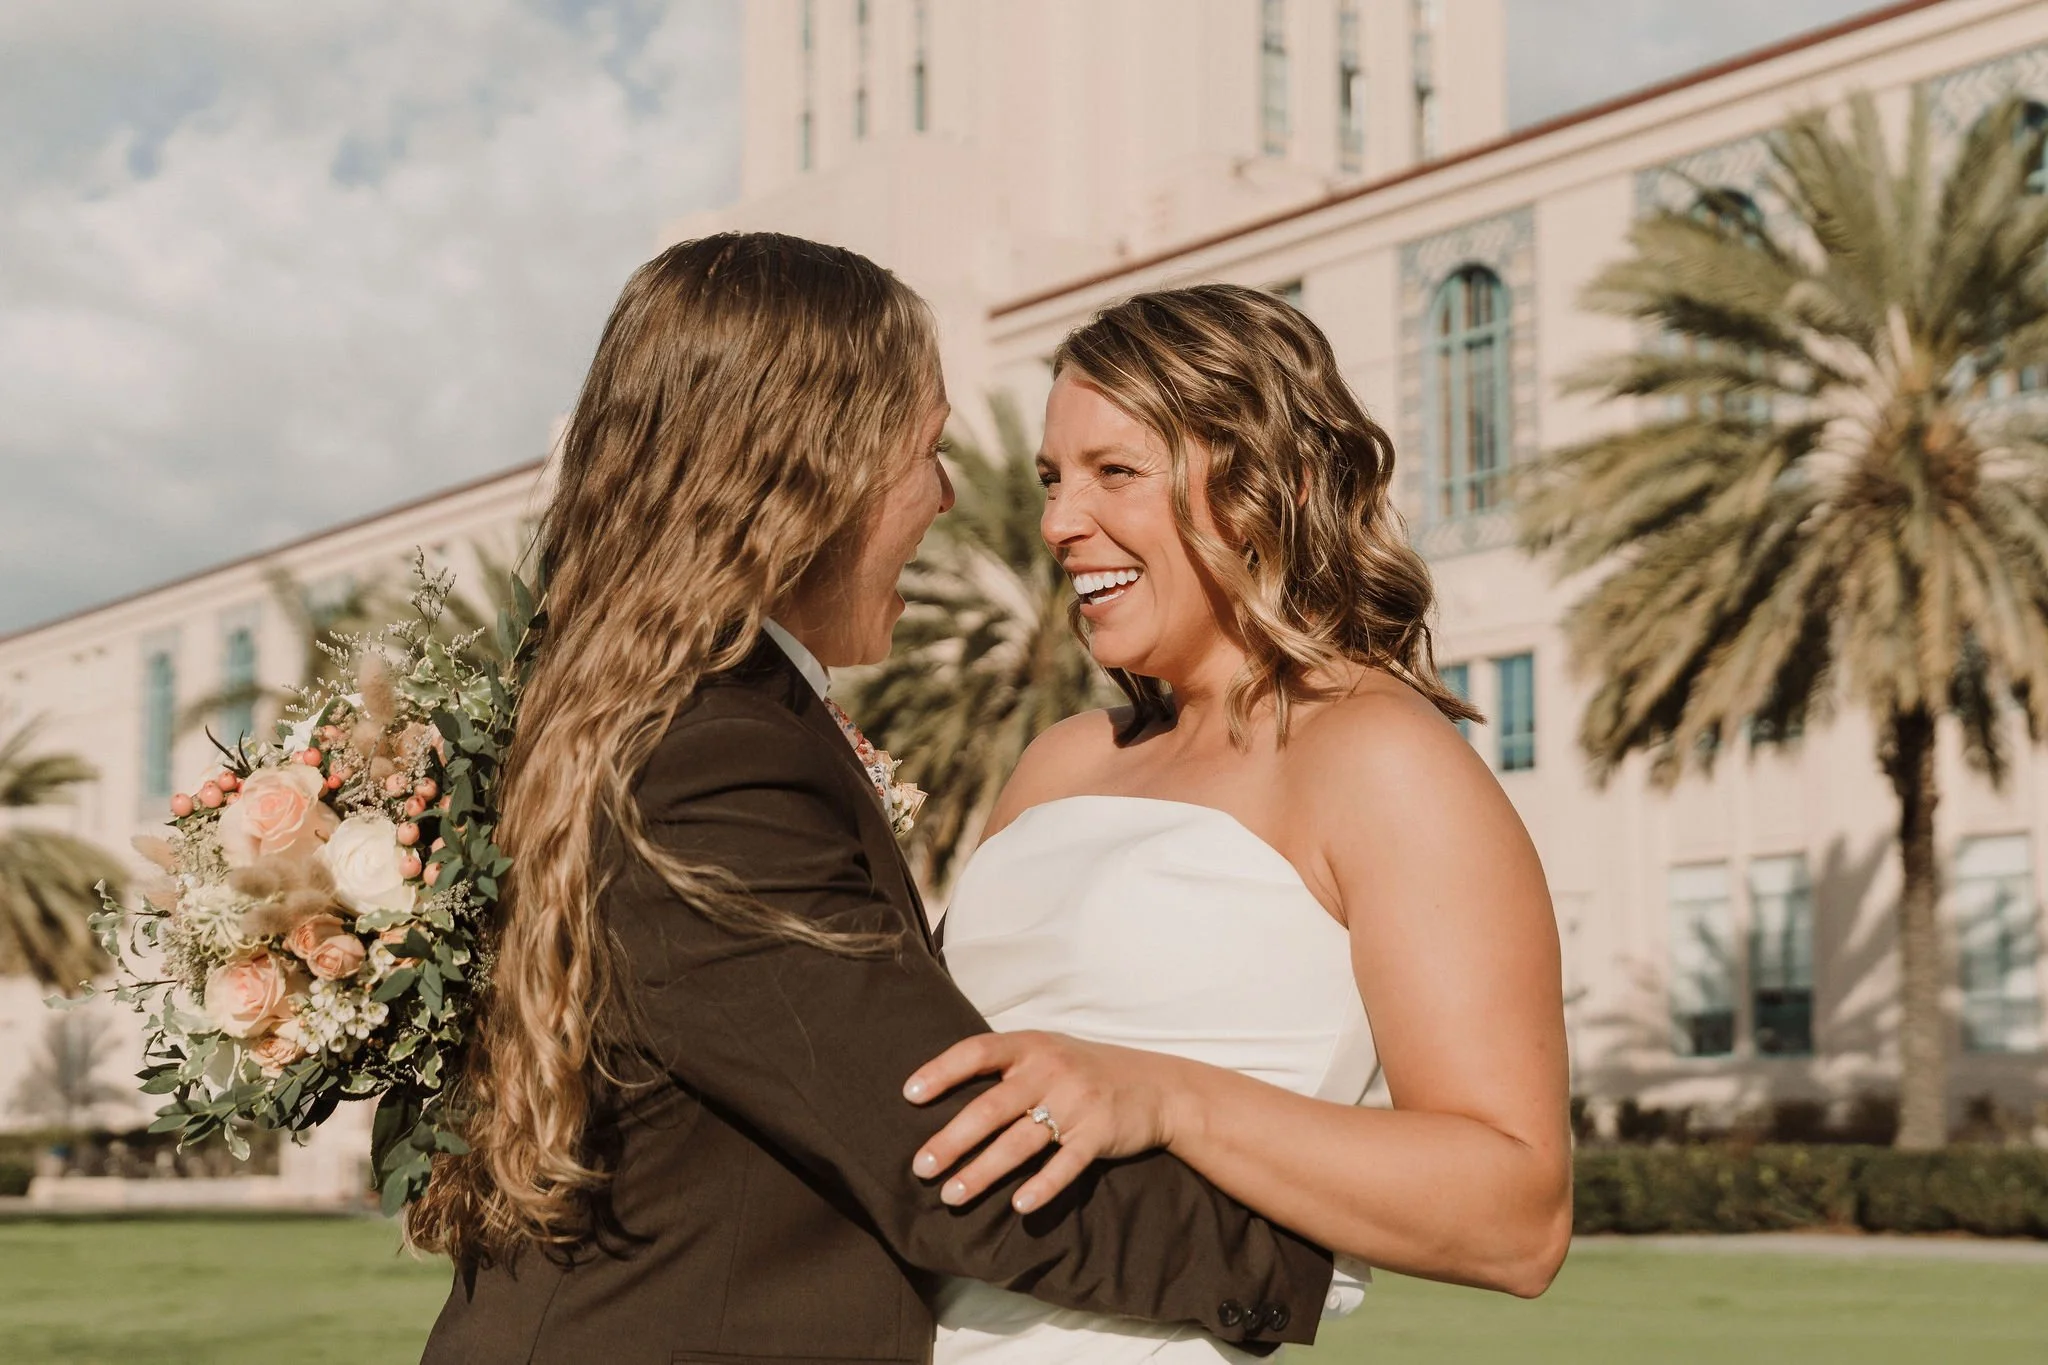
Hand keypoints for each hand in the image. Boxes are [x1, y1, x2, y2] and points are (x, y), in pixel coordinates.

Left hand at [903, 1030, 1187, 1213]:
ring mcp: (1076, 1103)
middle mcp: (1050, 1070)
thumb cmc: (1086, 1071)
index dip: (942, 1072)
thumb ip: (1006, 1066)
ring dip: (983, 1172)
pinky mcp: (1098, 1134)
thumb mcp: (1048, 1051)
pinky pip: (1065, 1165)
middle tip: (921, 1167)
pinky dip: (1042, 1187)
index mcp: (1031, 1046)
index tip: (909, 1096)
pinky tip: (1018, 1207)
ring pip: (1020, 1142)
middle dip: (951, 1141)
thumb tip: (942, 1090)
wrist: (1157, 1087)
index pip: (977, 1052)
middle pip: (990, 1108)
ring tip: (952, 1196)